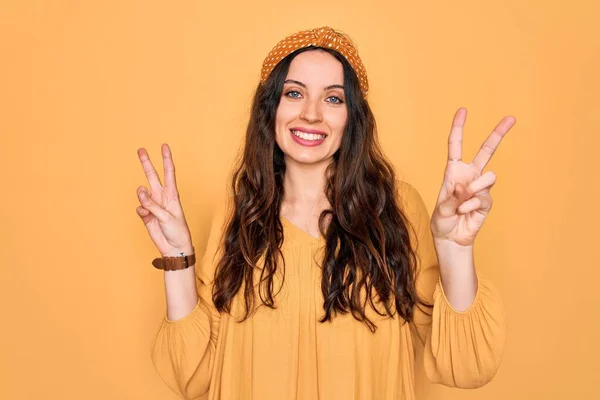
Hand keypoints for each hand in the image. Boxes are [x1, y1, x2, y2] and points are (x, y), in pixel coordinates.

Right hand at [136, 143, 193, 256]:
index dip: (166, 159)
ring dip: (142, 196)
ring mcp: (153, 205)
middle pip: (153, 176)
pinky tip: (146, 216)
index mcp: (172, 194)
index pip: (169, 173)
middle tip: (140, 149)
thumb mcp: (168, 217)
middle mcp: (162, 197)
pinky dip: (142, 211)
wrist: (174, 247)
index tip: (164, 146)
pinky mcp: (146, 215)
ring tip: (147, 203)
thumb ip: (153, 205)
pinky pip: (140, 208)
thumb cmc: (178, 231)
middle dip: (147, 163)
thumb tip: (140, 193)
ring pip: (142, 193)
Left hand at [430, 108, 515, 246]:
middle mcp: (469, 175)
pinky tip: (465, 212)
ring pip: (488, 177)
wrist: (450, 238)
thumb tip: (465, 186)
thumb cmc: (442, 221)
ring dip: (475, 189)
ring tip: (462, 203)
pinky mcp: (487, 201)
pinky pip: (484, 197)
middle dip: (498, 134)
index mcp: (453, 171)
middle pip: (486, 151)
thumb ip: (453, 197)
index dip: (458, 127)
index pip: (455, 145)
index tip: (463, 110)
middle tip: (511, 118)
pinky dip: (472, 205)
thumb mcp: (441, 208)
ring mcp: (480, 187)